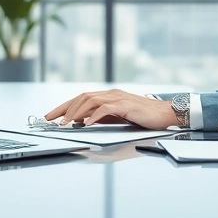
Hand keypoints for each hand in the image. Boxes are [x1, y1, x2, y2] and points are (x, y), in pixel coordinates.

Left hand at [45, 89, 179, 128]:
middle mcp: (111, 93)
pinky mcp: (126, 105)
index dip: (64, 106)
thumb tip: (82, 121)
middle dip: (64, 108)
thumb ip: (102, 117)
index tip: (50, 116)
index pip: (81, 98)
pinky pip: (106, 108)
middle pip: (82, 97)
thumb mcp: (118, 117)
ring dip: (76, 112)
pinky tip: (87, 123)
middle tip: (50, 119)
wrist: (166, 113)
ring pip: (91, 101)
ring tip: (66, 123)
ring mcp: (119, 98)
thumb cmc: (144, 116)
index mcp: (108, 95)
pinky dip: (95, 115)